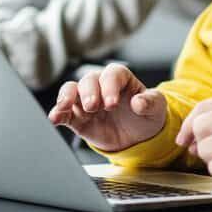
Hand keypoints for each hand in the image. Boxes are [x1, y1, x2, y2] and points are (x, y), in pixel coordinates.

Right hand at [47, 63, 166, 151]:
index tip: (112, 103)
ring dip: (67, 97)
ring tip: (65, 106)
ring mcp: (86, 100)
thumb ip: (150, 102)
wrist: (138, 137)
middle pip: (89, 80)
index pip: (112, 74)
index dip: (110, 86)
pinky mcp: (77, 117)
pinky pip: (64, 112)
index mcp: (121, 78)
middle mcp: (100, 85)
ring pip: (71, 90)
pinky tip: (54, 118)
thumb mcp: (156, 108)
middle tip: (93, 106)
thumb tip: (139, 102)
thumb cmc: (146, 115)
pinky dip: (57, 113)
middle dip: (89, 92)